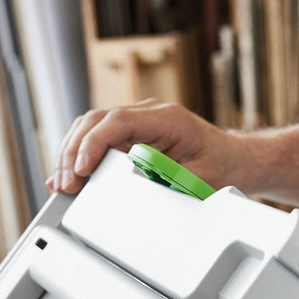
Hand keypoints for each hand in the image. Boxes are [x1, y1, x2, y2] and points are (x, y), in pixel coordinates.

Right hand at [46, 99, 239, 194]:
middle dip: (74, 151)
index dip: (93, 144)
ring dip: (73, 152)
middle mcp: (149, 113)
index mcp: (166, 118)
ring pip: (93, 126)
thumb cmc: (222, 167)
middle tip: (64, 183)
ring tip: (62, 182)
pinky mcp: (134, 133)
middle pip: (97, 121)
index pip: (117, 122)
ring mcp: (140, 121)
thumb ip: (167, 178)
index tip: (80, 169)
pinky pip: (101, 137)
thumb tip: (131, 184)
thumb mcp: (199, 180)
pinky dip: (82, 153)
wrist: (237, 159)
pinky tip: (69, 173)